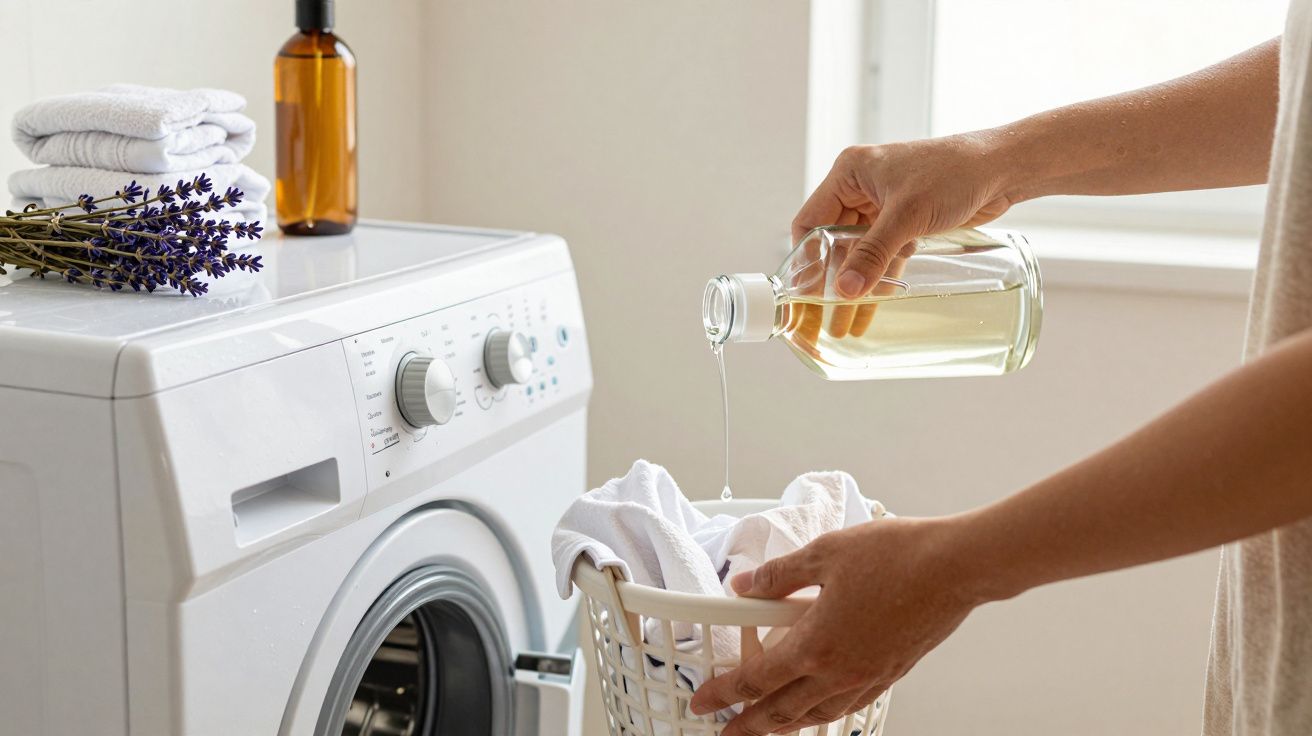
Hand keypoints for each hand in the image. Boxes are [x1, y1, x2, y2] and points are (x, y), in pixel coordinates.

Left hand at [689, 516, 983, 734]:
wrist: (955, 567)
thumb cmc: (897, 556)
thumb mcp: (825, 553)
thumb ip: (780, 575)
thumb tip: (745, 585)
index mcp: (816, 644)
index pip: (756, 679)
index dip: (724, 693)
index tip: (703, 701)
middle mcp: (840, 671)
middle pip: (783, 711)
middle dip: (749, 725)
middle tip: (726, 734)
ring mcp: (868, 677)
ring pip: (817, 714)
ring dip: (787, 724)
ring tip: (768, 728)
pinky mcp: (892, 672)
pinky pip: (847, 704)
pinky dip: (824, 712)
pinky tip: (821, 705)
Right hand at [796, 134, 1014, 297]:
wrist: (1001, 168)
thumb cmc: (953, 172)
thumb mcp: (907, 214)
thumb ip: (874, 253)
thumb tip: (846, 289)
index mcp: (850, 174)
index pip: (811, 221)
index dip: (806, 258)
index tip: (804, 294)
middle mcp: (861, 189)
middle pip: (833, 242)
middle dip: (830, 282)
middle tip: (820, 318)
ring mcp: (883, 207)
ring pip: (859, 254)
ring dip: (855, 287)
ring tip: (844, 324)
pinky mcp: (906, 222)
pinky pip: (884, 256)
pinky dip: (879, 280)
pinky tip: (872, 307)